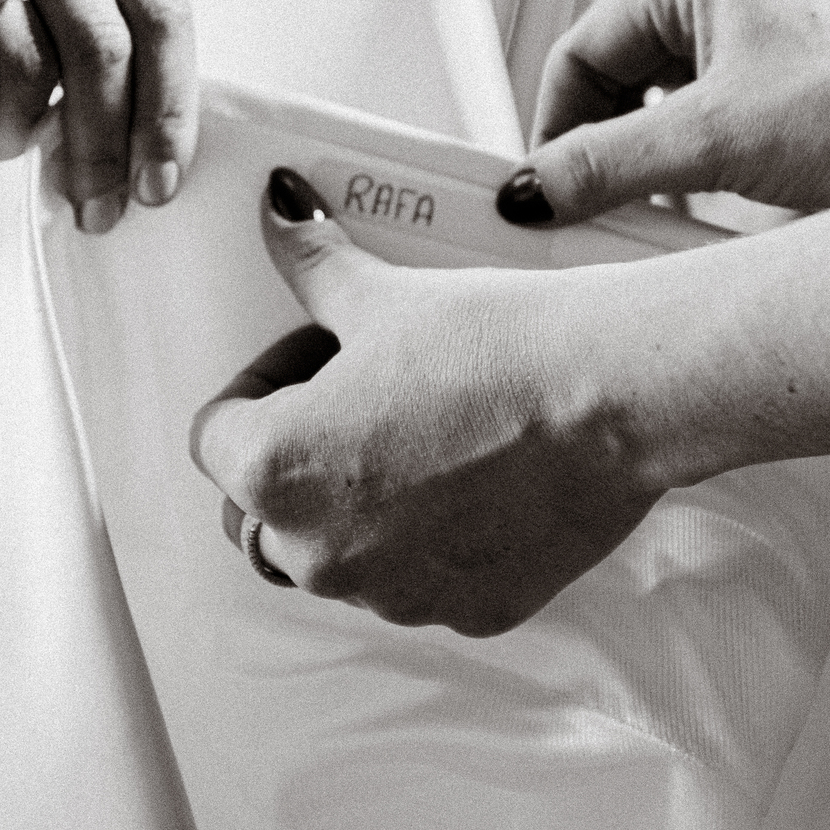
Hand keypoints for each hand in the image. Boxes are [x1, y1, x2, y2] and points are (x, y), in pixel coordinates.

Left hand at [190, 170, 660, 635]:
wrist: (614, 395)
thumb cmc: (499, 349)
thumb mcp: (384, 294)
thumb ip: (311, 266)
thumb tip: (281, 218)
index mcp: (274, 471)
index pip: (216, 435)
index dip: (266, 382)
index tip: (319, 356)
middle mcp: (322, 552)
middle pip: (268, 509)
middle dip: (305, 453)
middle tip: (369, 394)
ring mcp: (395, 593)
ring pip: (345, 552)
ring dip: (365, 504)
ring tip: (430, 433)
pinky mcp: (468, 612)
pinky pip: (423, 580)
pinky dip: (436, 540)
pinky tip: (481, 478)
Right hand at [496, 0, 829, 225]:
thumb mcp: (710, 144)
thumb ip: (604, 167)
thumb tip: (529, 191)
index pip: (583, 50)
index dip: (556, 131)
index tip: (547, 197)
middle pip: (625, 67)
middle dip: (609, 142)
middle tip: (600, 212)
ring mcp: (778, 7)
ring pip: (675, 86)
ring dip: (658, 151)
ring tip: (661, 211)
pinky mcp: (810, 50)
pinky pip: (724, 96)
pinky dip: (704, 147)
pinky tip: (715, 196)